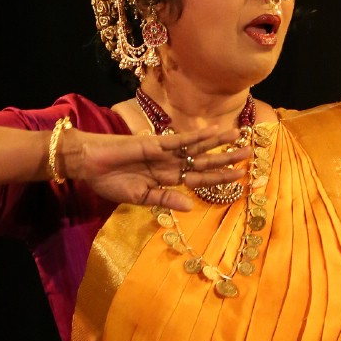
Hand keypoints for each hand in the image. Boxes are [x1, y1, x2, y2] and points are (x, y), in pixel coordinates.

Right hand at [65, 122, 248, 212]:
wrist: (90, 166)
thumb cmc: (110, 183)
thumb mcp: (140, 198)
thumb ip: (165, 201)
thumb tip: (191, 208)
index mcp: (167, 181)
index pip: (200, 180)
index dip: (220, 180)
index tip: (241, 179)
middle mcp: (170, 166)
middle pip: (204, 162)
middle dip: (227, 159)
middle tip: (250, 154)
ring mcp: (164, 153)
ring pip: (196, 148)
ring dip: (217, 143)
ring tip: (239, 136)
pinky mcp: (155, 143)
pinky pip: (179, 139)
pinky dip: (196, 137)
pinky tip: (213, 133)